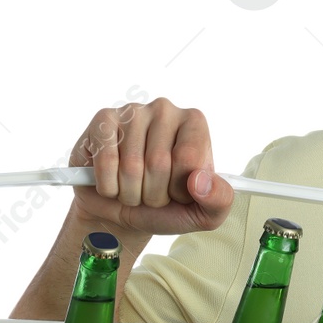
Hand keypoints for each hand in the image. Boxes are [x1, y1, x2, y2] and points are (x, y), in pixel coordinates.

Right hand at [69, 99, 235, 239]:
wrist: (124, 213)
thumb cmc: (167, 207)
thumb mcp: (203, 213)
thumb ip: (219, 200)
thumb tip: (199, 181)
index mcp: (194, 123)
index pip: (188, 160)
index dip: (179, 189)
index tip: (176, 192)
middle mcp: (165, 109)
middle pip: (158, 163)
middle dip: (153, 194)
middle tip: (150, 194)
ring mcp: (132, 112)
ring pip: (130, 166)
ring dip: (129, 193)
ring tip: (132, 188)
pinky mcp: (103, 121)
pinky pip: (106, 162)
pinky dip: (108, 186)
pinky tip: (111, 182)